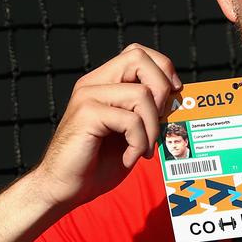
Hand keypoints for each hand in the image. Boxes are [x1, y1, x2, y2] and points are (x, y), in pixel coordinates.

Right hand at [30, 43, 181, 210]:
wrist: (63, 189)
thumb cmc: (99, 163)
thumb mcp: (131, 131)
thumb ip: (148, 110)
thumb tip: (179, 97)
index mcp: (104, 82)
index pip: (137, 52)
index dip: (162, 67)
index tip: (174, 93)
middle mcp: (94, 83)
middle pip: (138, 58)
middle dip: (161, 88)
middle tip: (160, 119)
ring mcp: (88, 96)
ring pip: (141, 93)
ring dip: (152, 126)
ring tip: (144, 148)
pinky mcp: (86, 114)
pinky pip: (130, 120)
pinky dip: (139, 142)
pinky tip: (129, 158)